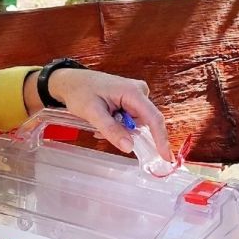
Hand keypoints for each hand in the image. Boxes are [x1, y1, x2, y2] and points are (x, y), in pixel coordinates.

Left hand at [43, 68, 171, 160]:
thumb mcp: (92, 113)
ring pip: (137, 123)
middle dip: (127, 132)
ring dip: (121, 128)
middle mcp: (139, 91)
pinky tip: (106, 118)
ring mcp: (136, 95)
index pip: (153, 118)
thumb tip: (129, 147)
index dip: (161, 139)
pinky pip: (131, 119)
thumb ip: (111, 130)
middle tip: (102, 130)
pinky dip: (119, 124)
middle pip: (145, 122)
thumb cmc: (80, 91)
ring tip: (100, 122)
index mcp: (132, 92)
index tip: (166, 157)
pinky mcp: (132, 100)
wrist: (72, 81)